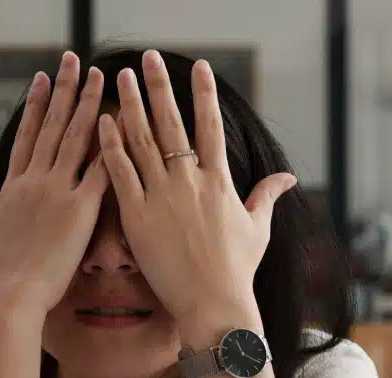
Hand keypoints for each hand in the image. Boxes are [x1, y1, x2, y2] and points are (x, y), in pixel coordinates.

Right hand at [0, 52, 109, 315]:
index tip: (41, 79)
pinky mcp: (80, 209)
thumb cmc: (5, 277)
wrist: (12, 293)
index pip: (26, 136)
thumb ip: (2, 219)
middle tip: (72, 61)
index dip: (34, 105)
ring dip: (87, 103)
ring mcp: (56, 191)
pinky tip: (121, 122)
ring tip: (97, 76)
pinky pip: (100, 170)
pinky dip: (110, 145)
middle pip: (50, 126)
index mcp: (14, 187)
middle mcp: (33, 181)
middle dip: (63, 90)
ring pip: (74, 138)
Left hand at [97, 51, 296, 335]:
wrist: (213, 305)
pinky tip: (102, 122)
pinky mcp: (137, 217)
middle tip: (149, 58)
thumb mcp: (257, 229)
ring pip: (142, 140)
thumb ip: (267, 196)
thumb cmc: (236, 272)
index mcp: (219, 182)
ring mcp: (162, 197)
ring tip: (122, 77)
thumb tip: (288, 177)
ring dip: (131, 105)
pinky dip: (110, 146)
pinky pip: (120, 174)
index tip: (198, 67)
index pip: (210, 126)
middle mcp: (190, 182)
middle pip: (172, 123)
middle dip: (160, 87)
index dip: (204, 94)